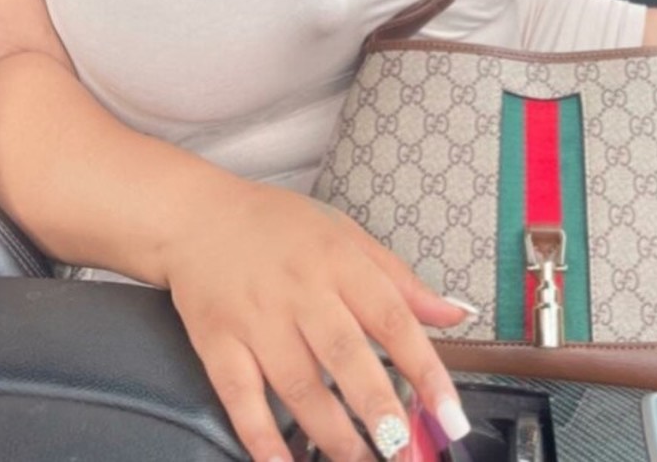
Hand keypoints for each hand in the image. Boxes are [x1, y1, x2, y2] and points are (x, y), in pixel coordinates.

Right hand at [161, 180, 472, 461]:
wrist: (199, 217)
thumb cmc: (282, 228)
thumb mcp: (347, 236)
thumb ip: (401, 281)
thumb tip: (457, 314)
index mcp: (339, 262)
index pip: (392, 317)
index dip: (425, 367)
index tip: (449, 412)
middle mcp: (301, 291)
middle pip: (345, 356)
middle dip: (379, 409)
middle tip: (405, 452)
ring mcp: (256, 319)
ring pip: (299, 386)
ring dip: (333, 435)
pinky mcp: (218, 343)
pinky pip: (242, 398)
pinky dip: (262, 437)